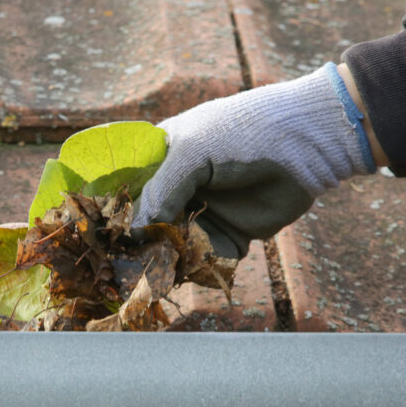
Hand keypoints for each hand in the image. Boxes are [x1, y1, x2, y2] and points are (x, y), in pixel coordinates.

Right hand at [133, 63, 379, 257]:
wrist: (308, 144)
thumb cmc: (244, 132)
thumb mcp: (191, 153)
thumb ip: (160, 193)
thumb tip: (134, 234)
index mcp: (163, 158)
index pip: (127, 188)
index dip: (113, 210)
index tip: (97, 233)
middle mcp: (180, 188)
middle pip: (147, 223)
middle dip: (136, 243)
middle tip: (120, 264)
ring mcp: (205, 212)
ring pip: (172, 245)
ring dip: (164, 260)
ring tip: (151, 273)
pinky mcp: (230, 235)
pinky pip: (206, 259)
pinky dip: (196, 269)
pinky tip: (184, 274)